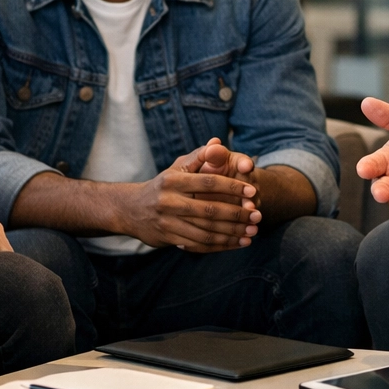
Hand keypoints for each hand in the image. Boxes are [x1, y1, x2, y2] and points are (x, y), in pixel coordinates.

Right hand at [116, 143, 260, 251]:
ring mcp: (168, 222)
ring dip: (232, 233)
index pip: (208, 182)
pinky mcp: (168, 238)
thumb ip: (199, 156)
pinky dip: (220, 245)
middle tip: (258, 216)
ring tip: (252, 232)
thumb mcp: (177, 167)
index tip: (253, 191)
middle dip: (237, 214)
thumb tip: (217, 142)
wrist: (130, 209)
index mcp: (173, 180)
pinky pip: (199, 244)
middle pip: (210, 210)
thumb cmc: (163, 185)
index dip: (232, 187)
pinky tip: (237, 243)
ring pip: (206, 231)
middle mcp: (169, 201)